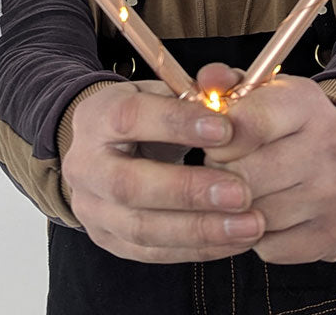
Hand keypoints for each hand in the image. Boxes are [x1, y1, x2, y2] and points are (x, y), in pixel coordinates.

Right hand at [61, 80, 264, 262]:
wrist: (107, 148)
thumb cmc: (147, 116)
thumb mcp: (165, 91)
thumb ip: (199, 87)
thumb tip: (225, 83)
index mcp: (98, 115)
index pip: (130, 117)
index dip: (177, 123)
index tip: (226, 130)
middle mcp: (85, 164)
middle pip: (129, 185)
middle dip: (190, 191)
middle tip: (242, 192)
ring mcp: (92, 208)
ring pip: (142, 228)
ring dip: (201, 230)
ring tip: (250, 223)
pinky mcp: (108, 240)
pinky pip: (153, 253)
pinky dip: (198, 248)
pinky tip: (233, 239)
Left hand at [199, 64, 335, 263]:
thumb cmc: (288, 123)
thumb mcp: (260, 92)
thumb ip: (225, 83)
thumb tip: (207, 80)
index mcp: (306, 102)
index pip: (251, 124)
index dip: (218, 139)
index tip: (213, 143)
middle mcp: (332, 144)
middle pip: (248, 177)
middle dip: (222, 175)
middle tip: (223, 168)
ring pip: (257, 217)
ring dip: (238, 209)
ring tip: (243, 189)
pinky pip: (272, 248)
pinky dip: (259, 237)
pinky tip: (266, 213)